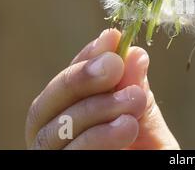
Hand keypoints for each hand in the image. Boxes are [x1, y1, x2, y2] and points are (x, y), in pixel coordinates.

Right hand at [25, 29, 179, 149]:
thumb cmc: (149, 155)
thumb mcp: (144, 120)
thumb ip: (135, 90)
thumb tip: (134, 53)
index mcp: (70, 119)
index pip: (64, 85)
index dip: (83, 58)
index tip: (110, 38)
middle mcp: (55, 141)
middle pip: (46, 105)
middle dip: (82, 79)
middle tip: (116, 66)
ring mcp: (56, 160)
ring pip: (54, 131)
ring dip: (96, 108)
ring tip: (134, 100)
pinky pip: (68, 157)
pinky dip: (97, 138)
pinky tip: (126, 127)